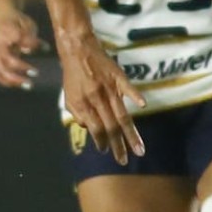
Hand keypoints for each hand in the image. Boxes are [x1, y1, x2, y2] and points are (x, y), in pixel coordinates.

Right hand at [0, 11, 44, 88]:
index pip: (20, 39)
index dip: (31, 44)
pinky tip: (22, 85)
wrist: (1, 19)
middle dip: (21, 67)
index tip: (44, 47)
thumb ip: (33, 37)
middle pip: (7, 60)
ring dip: (15, 80)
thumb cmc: (18, 23)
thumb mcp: (28, 24)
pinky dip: (9, 83)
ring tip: (29, 85)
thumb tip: (43, 48)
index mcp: (7, 32)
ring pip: (1, 71)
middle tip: (36, 72)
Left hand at [58, 32, 144, 163]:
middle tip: (124, 162)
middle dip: (118, 146)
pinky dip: (135, 95)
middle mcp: (97, 98)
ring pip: (122, 115)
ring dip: (131, 134)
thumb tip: (88, 128)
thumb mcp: (69, 97)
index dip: (101, 141)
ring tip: (139, 149)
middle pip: (110, 127)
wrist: (78, 49)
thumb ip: (77, 114)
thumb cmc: (73, 75)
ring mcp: (109, 88)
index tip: (105, 151)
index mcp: (84, 104)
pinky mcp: (118, 77)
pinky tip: (143, 105)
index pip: (95, 129)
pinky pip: (128, 88)